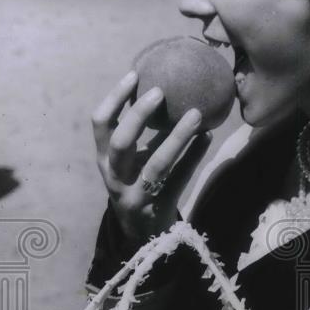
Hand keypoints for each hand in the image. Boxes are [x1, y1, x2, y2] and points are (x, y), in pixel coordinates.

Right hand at [91, 71, 211, 245]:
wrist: (143, 234)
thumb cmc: (139, 185)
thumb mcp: (131, 161)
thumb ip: (142, 133)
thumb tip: (166, 89)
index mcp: (104, 159)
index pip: (100, 124)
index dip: (114, 99)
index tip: (134, 75)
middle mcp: (115, 176)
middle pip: (121, 142)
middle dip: (139, 115)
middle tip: (160, 92)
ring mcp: (136, 194)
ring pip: (157, 163)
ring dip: (177, 136)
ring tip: (196, 114)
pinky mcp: (159, 206)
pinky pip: (180, 177)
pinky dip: (194, 155)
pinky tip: (208, 136)